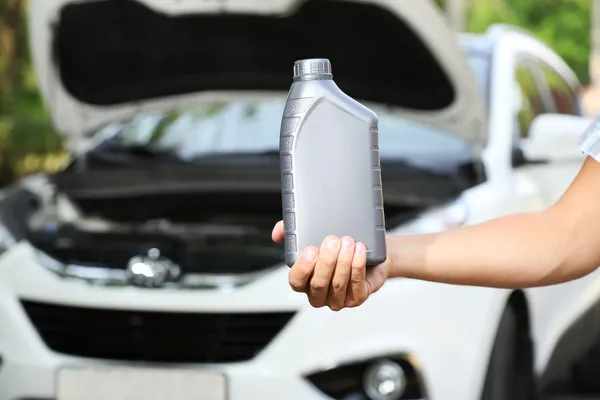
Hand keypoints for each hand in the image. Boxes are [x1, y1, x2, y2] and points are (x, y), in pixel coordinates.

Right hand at [272, 221, 389, 310]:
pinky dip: (357, 266)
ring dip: (343, 261)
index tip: (311, 249)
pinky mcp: (356, 298)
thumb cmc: (336, 247)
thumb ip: (290, 231)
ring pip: (338, 284)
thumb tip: (277, 235)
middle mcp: (319, 294)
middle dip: (327, 261)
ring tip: (348, 242)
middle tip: (333, 241)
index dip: (303, 267)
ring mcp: (337, 299)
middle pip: (318, 283)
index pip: (296, 281)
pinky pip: (355, 284)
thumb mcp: (310, 234)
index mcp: (304, 281)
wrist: (367, 254)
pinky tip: (358, 251)